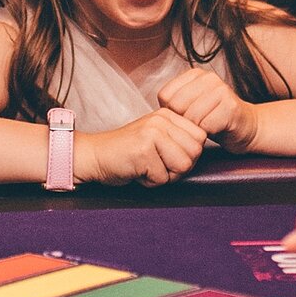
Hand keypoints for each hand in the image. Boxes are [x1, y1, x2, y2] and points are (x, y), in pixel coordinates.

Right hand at [74, 109, 207, 186]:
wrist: (94, 156)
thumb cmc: (127, 153)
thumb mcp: (157, 138)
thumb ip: (178, 140)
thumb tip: (201, 151)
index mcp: (168, 114)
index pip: (200, 139)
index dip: (187, 155)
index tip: (166, 157)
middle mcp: (162, 120)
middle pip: (195, 153)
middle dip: (178, 168)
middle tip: (156, 165)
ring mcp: (152, 133)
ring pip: (183, 166)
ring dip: (165, 176)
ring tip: (147, 167)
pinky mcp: (143, 150)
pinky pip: (162, 178)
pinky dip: (149, 182)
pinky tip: (136, 171)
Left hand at [156, 67, 261, 151]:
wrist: (247, 128)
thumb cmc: (214, 120)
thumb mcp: (190, 106)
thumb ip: (173, 103)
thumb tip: (155, 114)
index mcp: (195, 74)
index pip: (165, 95)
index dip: (170, 113)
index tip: (184, 118)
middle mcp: (208, 78)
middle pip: (176, 106)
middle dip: (182, 122)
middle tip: (194, 126)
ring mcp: (221, 90)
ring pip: (191, 117)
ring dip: (195, 130)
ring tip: (205, 128)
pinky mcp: (231, 107)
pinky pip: (206, 126)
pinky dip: (207, 134)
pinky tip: (216, 130)